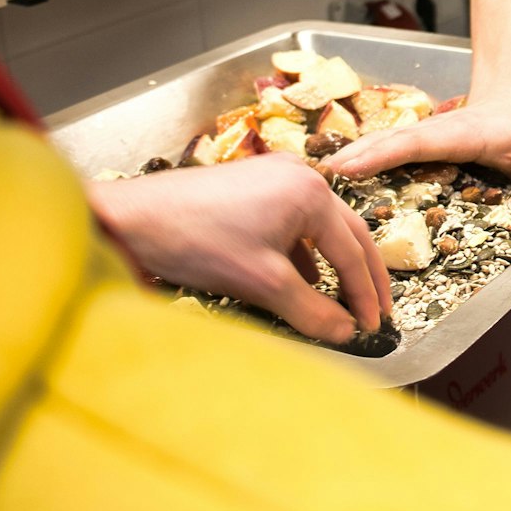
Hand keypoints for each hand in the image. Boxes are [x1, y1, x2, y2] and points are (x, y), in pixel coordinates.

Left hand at [85, 154, 392, 344]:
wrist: (132, 220)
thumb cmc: (197, 242)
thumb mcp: (262, 283)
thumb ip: (312, 311)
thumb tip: (346, 335)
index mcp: (311, 193)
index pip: (353, 252)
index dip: (366, 294)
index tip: (375, 325)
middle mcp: (300, 176)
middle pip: (347, 232)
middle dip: (363, 275)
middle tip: (379, 309)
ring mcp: (275, 176)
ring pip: (320, 228)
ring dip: (333, 264)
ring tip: (343, 298)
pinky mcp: (252, 186)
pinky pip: (293, 222)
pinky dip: (304, 253)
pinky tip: (300, 279)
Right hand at [322, 99, 510, 207]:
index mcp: (457, 135)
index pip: (415, 144)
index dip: (383, 154)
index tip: (353, 166)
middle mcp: (432, 132)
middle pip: (386, 141)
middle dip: (354, 156)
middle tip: (320, 175)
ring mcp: (420, 135)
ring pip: (380, 143)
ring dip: (351, 156)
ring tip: (319, 175)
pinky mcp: (414, 143)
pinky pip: (384, 149)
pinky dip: (359, 158)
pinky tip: (337, 174)